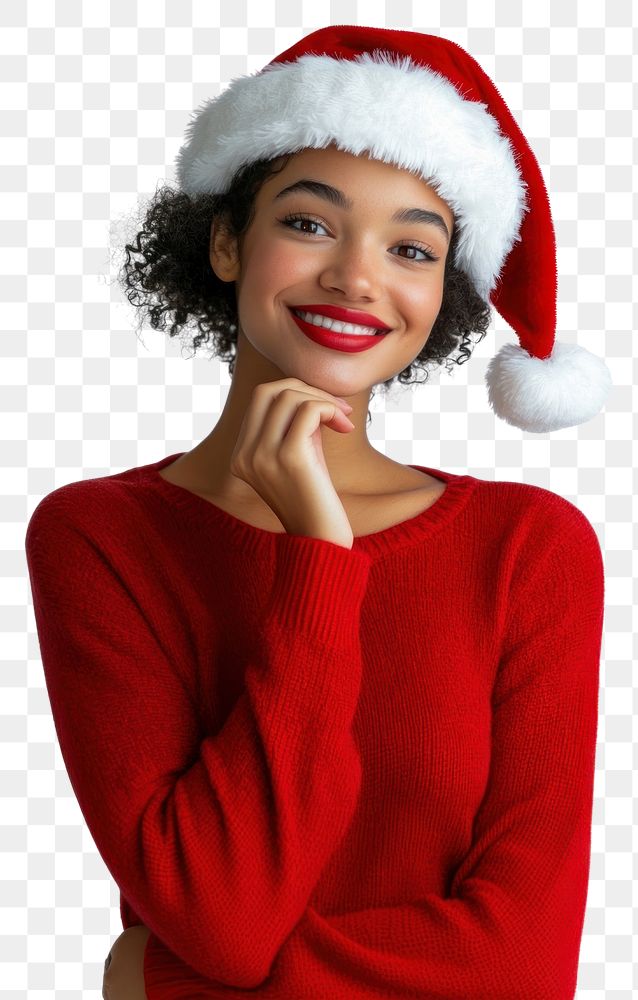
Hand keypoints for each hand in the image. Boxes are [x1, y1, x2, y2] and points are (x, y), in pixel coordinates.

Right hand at [229, 378, 355, 548]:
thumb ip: (293, 423)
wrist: (322, 540)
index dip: (296, 392)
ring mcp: (262, 456)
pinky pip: (309, 411)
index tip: (325, 410)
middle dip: (306, 389)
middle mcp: (244, 454)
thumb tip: (308, 388)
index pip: (260, 398)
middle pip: (268, 391)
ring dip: (323, 400)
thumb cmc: (315, 498)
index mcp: (240, 454)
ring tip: (343, 420)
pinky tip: (345, 428)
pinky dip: (330, 409)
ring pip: (289, 396)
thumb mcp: (297, 455)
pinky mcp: (289, 458)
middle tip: (336, 409)